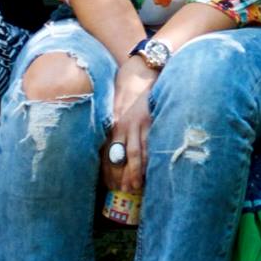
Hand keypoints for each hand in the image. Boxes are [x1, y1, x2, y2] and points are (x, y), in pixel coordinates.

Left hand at [103, 61, 157, 193]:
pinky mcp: (152, 120)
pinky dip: (152, 157)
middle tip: (124, 190)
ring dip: (137, 172)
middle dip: (122, 175)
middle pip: (121, 157)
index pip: (107, 153)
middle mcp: (122, 125)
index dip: (108, 171)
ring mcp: (138, 123)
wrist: (141, 70)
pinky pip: (151, 142)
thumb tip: (112, 148)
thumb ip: (114, 126)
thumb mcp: (116, 108)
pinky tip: (153, 168)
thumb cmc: (128, 89)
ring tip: (137, 186)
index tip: (109, 185)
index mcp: (112, 124)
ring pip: (137, 153)